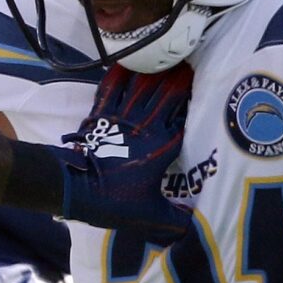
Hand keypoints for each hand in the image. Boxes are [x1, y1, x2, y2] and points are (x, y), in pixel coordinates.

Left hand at [46, 66, 194, 243]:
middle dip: (180, 75)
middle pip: (167, 93)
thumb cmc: (112, 202)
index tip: (210, 82)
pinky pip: (110, 88)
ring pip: (142, 86)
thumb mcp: (149, 216)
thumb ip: (174, 220)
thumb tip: (194, 229)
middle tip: (191, 58)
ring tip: (166, 53)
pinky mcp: (99, 116)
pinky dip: (119, 73)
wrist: (72, 190)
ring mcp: (120, 119)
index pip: (187, 117)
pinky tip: (126, 59)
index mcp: (162, 147)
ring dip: (154, 69)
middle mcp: (145, 127)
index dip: (198, 99)